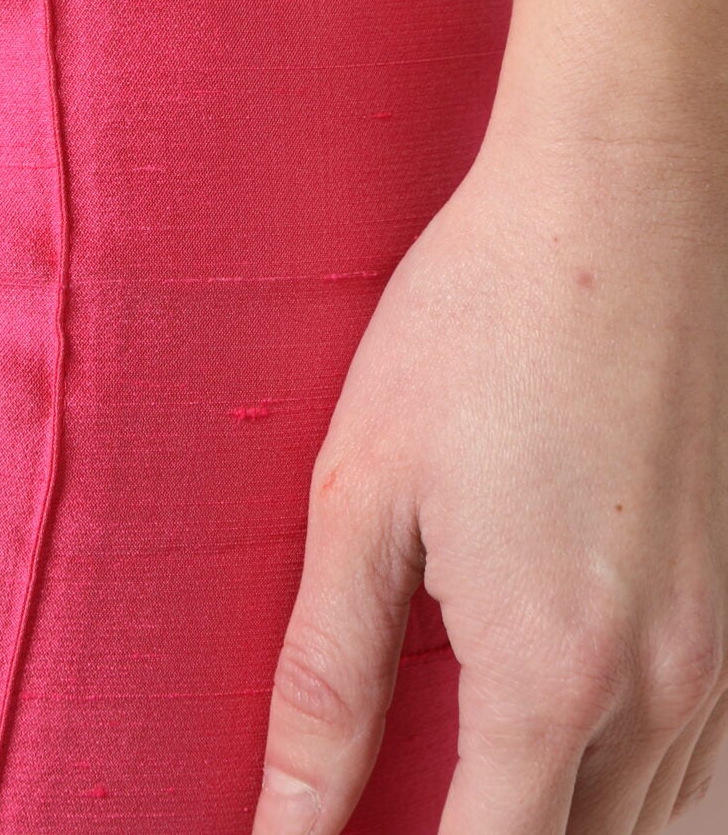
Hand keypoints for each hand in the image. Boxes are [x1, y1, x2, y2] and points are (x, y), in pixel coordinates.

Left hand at [249, 121, 727, 832]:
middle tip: (430, 794)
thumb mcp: (363, 488)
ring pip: (666, 832)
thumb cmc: (481, 319)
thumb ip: (326, 676)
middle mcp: (664, 692)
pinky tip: (581, 753)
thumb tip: (282, 823)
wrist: (627, 196)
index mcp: (549, 672)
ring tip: (490, 784)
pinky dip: (651, 796)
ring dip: (573, 828)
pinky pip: (714, 774)